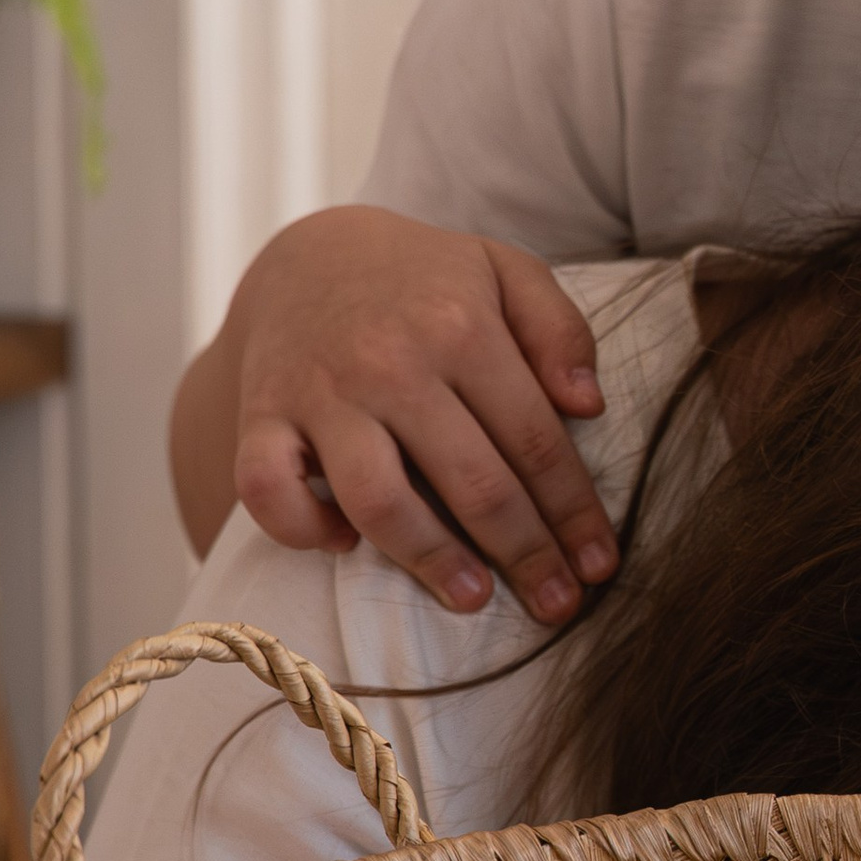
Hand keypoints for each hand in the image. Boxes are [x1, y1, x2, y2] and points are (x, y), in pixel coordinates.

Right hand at [219, 208, 617, 618]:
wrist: (307, 255)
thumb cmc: (425, 279)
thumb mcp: (504, 272)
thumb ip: (560, 329)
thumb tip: (588, 405)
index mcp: (462, 325)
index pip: (534, 440)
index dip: (574, 511)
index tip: (600, 566)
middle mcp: (391, 362)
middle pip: (472, 482)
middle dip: (524, 554)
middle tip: (556, 605)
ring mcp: (321, 392)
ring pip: (379, 500)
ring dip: (431, 559)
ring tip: (472, 598)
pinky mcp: (260, 416)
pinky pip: (268, 491)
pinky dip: (303, 528)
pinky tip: (345, 544)